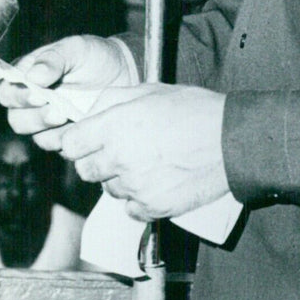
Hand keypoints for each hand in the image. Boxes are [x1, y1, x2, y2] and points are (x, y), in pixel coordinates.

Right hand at [0, 34, 134, 144]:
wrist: (124, 73)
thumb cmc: (94, 57)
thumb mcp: (76, 48)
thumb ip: (54, 58)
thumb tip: (33, 75)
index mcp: (27, 75)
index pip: (6, 90)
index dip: (17, 96)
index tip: (38, 94)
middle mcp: (31, 101)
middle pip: (15, 118)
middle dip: (34, 116)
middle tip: (56, 110)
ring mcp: (47, 121)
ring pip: (34, 136)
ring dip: (49, 129)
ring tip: (68, 116)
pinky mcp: (64, 136)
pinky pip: (57, 145)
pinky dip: (67, 138)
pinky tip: (80, 126)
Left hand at [55, 82, 229, 220]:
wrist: (230, 140)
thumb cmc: (193, 110)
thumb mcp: (149, 91)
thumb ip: (112, 101)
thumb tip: (90, 113)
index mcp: (115, 126)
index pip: (70, 144)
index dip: (76, 141)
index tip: (86, 140)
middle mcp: (119, 158)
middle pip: (85, 170)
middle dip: (96, 160)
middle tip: (118, 150)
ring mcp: (135, 186)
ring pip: (108, 189)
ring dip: (119, 179)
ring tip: (145, 162)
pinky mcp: (152, 207)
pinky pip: (130, 208)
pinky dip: (138, 198)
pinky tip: (155, 180)